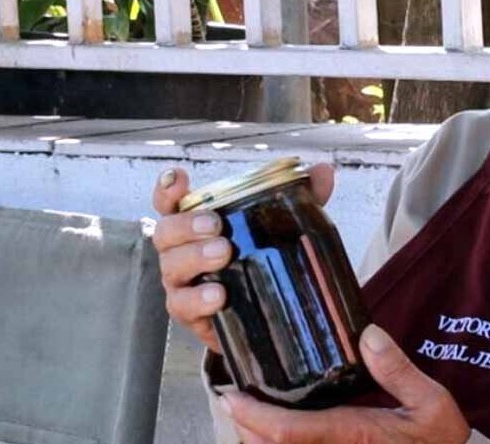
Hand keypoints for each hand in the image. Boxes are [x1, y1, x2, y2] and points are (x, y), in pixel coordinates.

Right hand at [150, 163, 336, 353]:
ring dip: (194, 258)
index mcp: (196, 225)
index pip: (171, 202)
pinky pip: (184, 306)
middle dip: (187, 225)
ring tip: (223, 254)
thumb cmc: (257, 261)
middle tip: (217, 225)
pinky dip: (199, 299)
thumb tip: (323, 172)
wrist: (261, 318)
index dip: (169, 189)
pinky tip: (218, 296)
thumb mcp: (278, 228)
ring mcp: (182, 284)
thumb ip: (299, 198)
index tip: (179, 178)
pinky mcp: (190, 315)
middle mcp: (181, 252)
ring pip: (172, 267)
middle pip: (166, 233)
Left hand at [223, 324, 469, 443]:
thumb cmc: (440, 441)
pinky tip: (275, 431)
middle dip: (245, 429)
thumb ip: (399, 370)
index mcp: (354, 435)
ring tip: (248, 415)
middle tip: (233, 401)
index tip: (232, 397)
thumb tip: (367, 334)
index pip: (290, 431)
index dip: (254, 416)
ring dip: (257, 440)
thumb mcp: (432, 403)